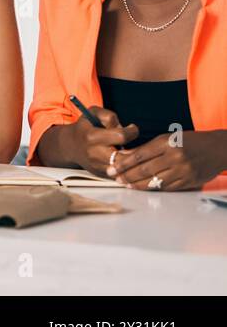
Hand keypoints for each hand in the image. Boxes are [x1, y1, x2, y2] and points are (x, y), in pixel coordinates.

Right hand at [64, 107, 137, 175]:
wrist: (70, 145)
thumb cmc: (84, 127)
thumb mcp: (92, 113)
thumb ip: (108, 115)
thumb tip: (123, 127)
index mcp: (93, 136)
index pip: (121, 136)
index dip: (132, 131)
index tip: (132, 129)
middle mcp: (94, 153)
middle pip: (124, 158)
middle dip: (134, 152)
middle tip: (137, 146)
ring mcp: (97, 166)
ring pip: (123, 170)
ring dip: (132, 163)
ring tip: (133, 154)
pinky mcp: (100, 174)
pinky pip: (120, 175)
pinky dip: (127, 170)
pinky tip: (128, 162)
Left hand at [111, 131, 226, 191]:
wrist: (218, 149)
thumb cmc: (190, 141)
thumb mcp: (168, 138)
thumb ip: (148, 148)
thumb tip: (126, 155)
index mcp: (167, 143)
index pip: (139, 155)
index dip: (123, 163)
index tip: (112, 168)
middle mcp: (174, 157)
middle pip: (144, 169)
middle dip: (126, 175)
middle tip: (114, 178)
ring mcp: (183, 171)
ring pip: (154, 180)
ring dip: (137, 184)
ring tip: (126, 184)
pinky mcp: (189, 181)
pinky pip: (167, 187)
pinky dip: (153, 188)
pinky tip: (143, 187)